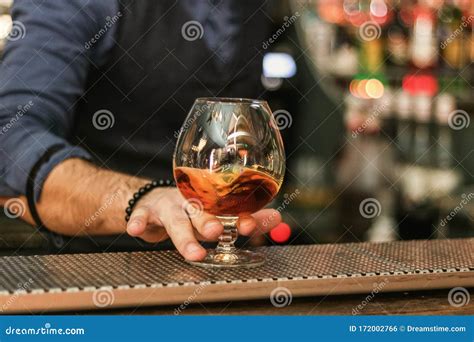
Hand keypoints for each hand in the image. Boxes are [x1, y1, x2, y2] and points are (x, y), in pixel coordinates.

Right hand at [125, 188, 281, 260]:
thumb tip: (278, 218)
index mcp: (212, 202)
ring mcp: (169, 206)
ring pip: (177, 221)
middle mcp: (192, 201)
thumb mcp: (215, 215)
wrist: (152, 203)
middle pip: (202, 212)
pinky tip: (136, 229)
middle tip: (219, 232)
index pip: (227, 208)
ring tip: (194, 252)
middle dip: (211, 223)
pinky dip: (137, 222)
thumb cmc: (190, 211)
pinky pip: (140, 216)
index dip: (238, 216)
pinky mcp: (146, 212)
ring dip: (185, 236)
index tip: (250, 225)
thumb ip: (245, 219)